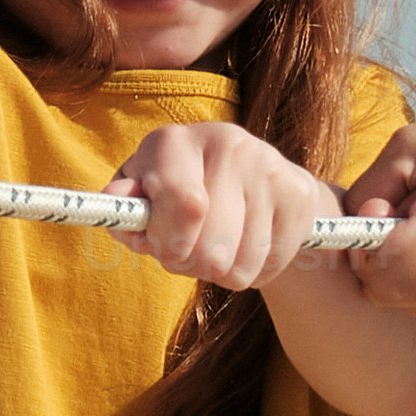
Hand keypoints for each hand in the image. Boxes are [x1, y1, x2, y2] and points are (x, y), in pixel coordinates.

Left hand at [106, 119, 328, 294]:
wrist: (250, 179)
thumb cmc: (178, 195)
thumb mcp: (144, 198)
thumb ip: (126, 207)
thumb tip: (116, 197)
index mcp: (176, 142)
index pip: (184, 202)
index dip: (174, 242)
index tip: (170, 253)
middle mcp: (227, 143)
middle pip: (213, 245)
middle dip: (195, 266)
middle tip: (191, 257)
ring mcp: (268, 165)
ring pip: (244, 263)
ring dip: (224, 274)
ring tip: (218, 252)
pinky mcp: (299, 192)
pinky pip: (273, 263)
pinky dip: (256, 271)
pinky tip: (248, 247)